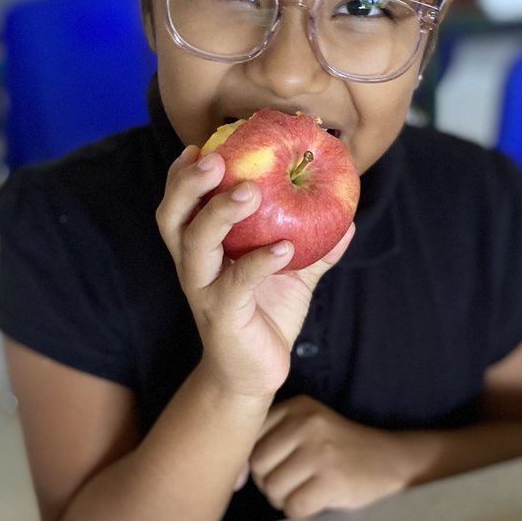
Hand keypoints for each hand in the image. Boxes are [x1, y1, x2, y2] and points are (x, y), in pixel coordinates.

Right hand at [156, 146, 354, 399]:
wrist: (255, 374)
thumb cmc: (267, 314)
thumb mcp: (293, 273)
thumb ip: (315, 245)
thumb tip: (349, 216)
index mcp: (202, 249)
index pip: (180, 204)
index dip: (182, 175)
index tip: (200, 145)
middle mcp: (194, 267)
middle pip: (172, 218)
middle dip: (187, 185)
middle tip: (215, 159)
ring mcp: (205, 293)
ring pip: (195, 247)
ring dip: (218, 215)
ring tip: (250, 191)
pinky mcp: (223, 318)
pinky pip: (236, 285)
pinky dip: (259, 262)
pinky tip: (284, 247)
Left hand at [249, 396, 405, 519]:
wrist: (390, 462)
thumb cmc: (339, 450)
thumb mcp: (308, 427)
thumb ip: (272, 437)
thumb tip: (232, 473)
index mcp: (297, 407)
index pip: (250, 439)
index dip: (257, 461)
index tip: (277, 466)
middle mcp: (308, 424)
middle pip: (257, 465)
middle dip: (268, 482)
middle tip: (293, 482)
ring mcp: (321, 452)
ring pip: (272, 489)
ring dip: (284, 499)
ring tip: (305, 490)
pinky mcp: (333, 481)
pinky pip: (294, 506)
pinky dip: (300, 511)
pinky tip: (317, 500)